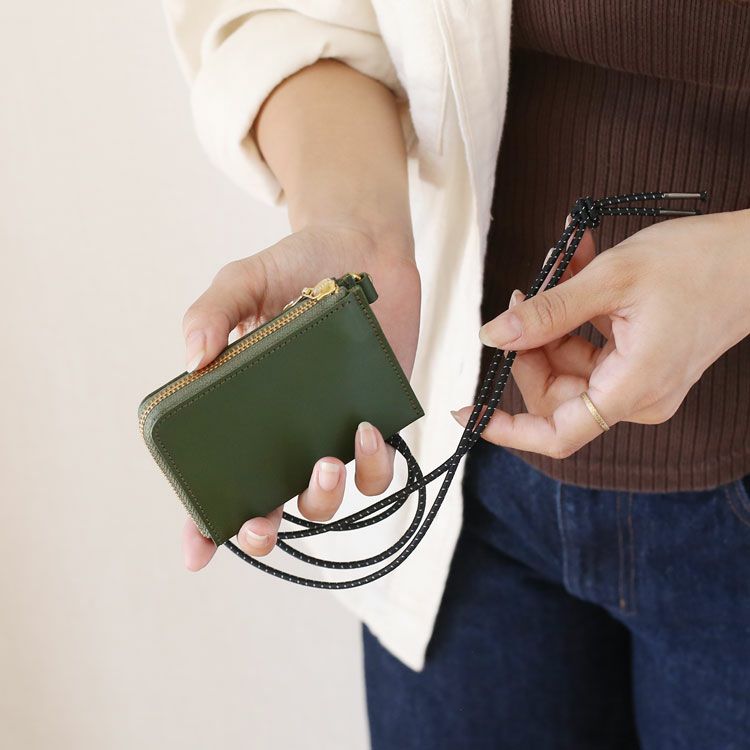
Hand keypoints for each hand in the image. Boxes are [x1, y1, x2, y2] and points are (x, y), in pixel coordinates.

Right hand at [181, 224, 419, 569]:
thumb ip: (211, 312)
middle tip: (261, 522)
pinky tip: (367, 430)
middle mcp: (286, 432)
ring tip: (325, 460)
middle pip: (270, 505)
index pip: (217, 478)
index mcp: (244, 412)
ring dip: (323, 497)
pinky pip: (379, 466)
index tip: (195, 554)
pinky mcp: (377, 421)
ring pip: (326, 497)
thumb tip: (193, 360)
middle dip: (262, 531)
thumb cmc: (295, 268)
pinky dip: (374, 462)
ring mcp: (331, 431)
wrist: (360, 249)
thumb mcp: (242, 282)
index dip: (203, 523)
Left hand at [453, 209, 749, 458]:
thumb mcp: (611, 280)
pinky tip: (576, 271)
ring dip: (551, 320)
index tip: (469, 412)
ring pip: (568, 366)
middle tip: (526, 292)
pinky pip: (591, 350)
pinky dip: (574, 316)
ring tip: (558, 267)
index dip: (507, 430)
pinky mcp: (642, 363)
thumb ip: (547, 313)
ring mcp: (640, 382)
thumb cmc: (699, 263)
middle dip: (530, 344)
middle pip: (554, 392)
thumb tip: (494, 336)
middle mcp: (636, 397)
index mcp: (632, 389)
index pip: (557, 435)